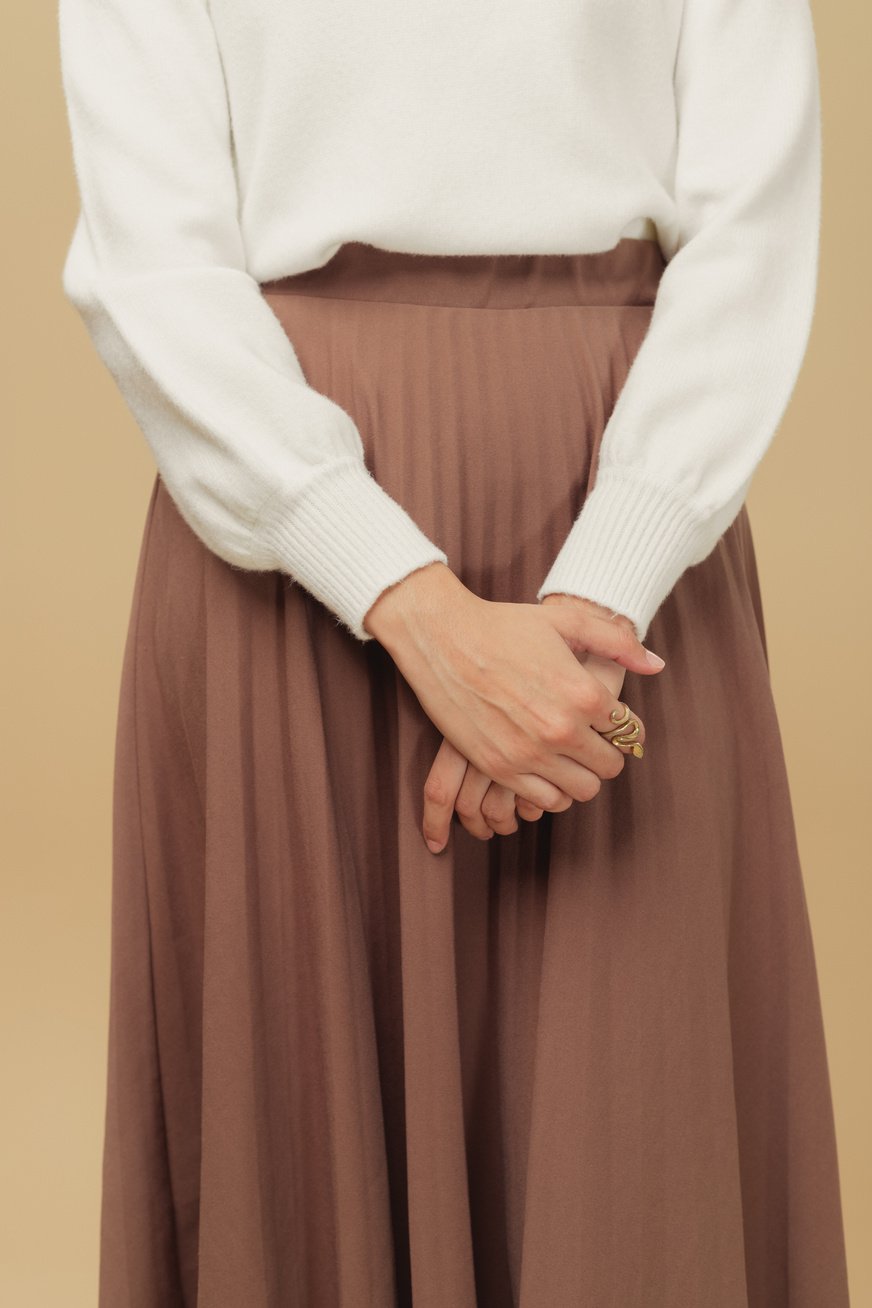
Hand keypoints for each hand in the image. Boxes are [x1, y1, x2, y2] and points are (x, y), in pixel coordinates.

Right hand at [365, 564, 663, 812]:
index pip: (629, 731)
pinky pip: (546, 801)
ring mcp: (529, 753)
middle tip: (588, 738)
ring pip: (582, 791)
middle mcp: (561, 729)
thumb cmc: (504, 624)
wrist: (441, 636)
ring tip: (565, 754)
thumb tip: (656, 666)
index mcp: (584, 693)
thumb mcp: (566, 620)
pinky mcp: (499, 768)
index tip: (608, 720)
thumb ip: (617, 642)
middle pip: (609, 767)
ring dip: (579, 775)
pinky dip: (551, 790)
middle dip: (604, 753)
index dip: (622, 726)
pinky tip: (541, 766)